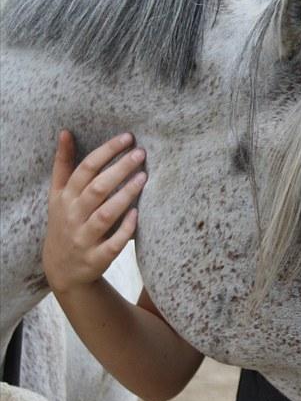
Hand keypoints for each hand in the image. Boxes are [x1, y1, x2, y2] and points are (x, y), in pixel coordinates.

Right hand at [43, 130, 145, 293]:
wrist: (62, 269)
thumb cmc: (64, 223)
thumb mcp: (57, 195)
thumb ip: (63, 165)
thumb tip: (65, 132)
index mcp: (65, 198)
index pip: (85, 169)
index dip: (106, 152)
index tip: (127, 138)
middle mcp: (73, 216)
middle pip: (96, 189)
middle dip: (119, 169)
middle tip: (140, 153)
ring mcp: (84, 238)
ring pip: (105, 215)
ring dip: (124, 196)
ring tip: (143, 178)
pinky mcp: (96, 258)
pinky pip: (112, 244)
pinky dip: (124, 230)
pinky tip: (137, 214)